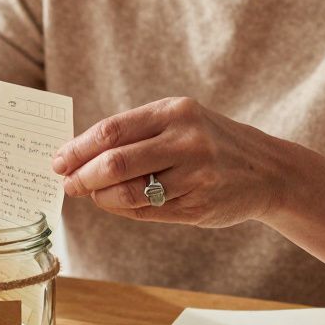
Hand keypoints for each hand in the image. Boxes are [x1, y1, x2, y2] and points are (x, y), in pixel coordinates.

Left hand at [51, 97, 287, 225]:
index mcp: (174, 112)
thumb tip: (78, 157)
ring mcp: (195, 175)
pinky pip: (147, 211)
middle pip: (115, 162)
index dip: (78, 149)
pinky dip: (123, 209)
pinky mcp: (198, 205)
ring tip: (92, 195)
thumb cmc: (209, 143)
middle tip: (68, 184)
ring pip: (130, 192)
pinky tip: (115, 204)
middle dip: (83, 176)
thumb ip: (134, 135)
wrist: (267, 170)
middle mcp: (186, 141)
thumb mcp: (178, 122)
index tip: (58, 161)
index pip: (112, 131)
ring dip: (101, 197)